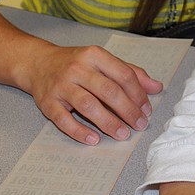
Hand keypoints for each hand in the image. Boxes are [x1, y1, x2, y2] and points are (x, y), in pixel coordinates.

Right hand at [22, 44, 162, 144]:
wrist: (38, 63)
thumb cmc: (76, 63)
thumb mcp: (103, 61)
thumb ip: (130, 72)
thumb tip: (157, 87)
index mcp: (95, 55)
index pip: (123, 75)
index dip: (138, 94)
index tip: (147, 110)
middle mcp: (78, 68)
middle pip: (108, 91)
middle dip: (128, 110)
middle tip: (139, 125)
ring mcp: (61, 85)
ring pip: (88, 105)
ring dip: (108, 122)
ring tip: (122, 134)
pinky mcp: (47, 102)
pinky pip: (64, 120)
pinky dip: (79, 131)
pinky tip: (94, 139)